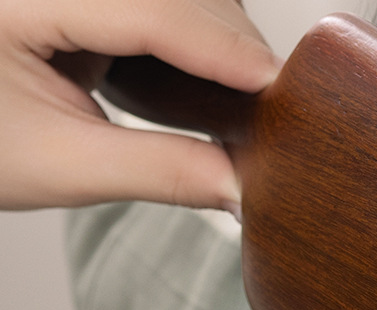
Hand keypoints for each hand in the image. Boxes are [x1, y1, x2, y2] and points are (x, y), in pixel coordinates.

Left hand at [0, 0, 278, 214]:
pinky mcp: (87, 0)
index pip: (148, 9)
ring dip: (215, 35)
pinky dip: (191, 34)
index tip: (279, 87)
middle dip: (229, 43)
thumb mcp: (58, 165)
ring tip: (245, 92)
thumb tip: (242, 185)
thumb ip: (157, 171)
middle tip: (275, 105)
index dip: (221, 49)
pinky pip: (159, 2)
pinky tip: (205, 71)